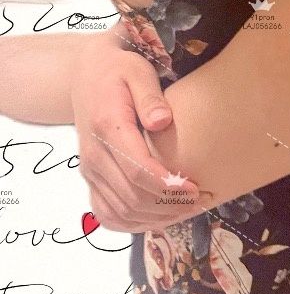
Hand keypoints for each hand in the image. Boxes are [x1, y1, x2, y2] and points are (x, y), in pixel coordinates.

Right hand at [71, 30, 203, 231]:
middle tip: (199, 200)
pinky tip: (159, 217)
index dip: (168, 186)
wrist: (85, 75)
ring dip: (155, 218)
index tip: (195, 188)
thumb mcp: (137, 71)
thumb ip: (149, 96)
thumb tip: (162, 121)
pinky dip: (133, 223)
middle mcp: (94, 155)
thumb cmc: (119, 70)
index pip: (138, 171)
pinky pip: (108, 214)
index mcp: (108, 127)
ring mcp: (90, 170)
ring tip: (186, 210)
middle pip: (132, 197)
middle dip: (168, 206)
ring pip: (121, 211)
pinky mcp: (91, 178)